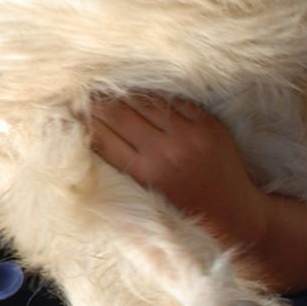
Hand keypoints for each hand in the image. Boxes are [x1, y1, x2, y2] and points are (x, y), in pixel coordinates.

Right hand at [89, 95, 264, 248]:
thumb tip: (91, 140)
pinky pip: (171, 99)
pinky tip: (139, 93)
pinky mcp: (208, 123)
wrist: (236, 217)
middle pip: (118, 113)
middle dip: (96, 102)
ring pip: (143, 101)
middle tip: (81, 93)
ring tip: (106, 88)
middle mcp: (166, 151)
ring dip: (121, 94)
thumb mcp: (146, 202)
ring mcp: (189, 134)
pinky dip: (152, 96)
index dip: (84, 121)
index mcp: (145, 175)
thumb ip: (121, 173)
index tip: (70, 110)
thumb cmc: (184, 217)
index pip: (103, 137)